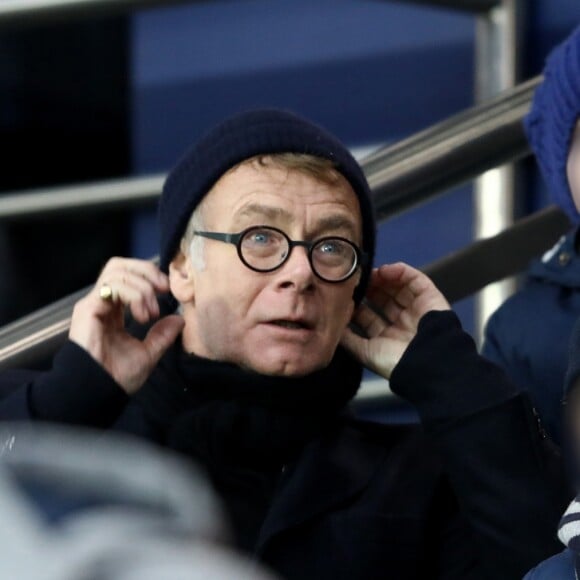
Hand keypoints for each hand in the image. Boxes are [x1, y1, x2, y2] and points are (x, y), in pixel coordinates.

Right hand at [69, 258, 184, 393]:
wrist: (99, 391)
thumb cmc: (117, 377)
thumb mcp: (148, 354)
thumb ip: (162, 336)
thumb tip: (179, 319)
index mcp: (113, 311)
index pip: (128, 277)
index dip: (149, 277)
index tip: (167, 290)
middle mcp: (102, 304)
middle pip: (120, 266)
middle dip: (146, 271)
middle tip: (163, 288)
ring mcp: (93, 304)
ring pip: (117, 272)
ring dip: (142, 287)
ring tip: (150, 312)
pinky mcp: (88, 309)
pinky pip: (111, 286)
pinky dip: (133, 295)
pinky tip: (142, 315)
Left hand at [341, 263, 449, 378]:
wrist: (427, 362)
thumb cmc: (394, 361)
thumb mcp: (365, 352)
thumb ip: (348, 338)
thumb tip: (332, 325)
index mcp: (387, 339)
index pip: (369, 316)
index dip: (357, 304)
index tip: (344, 295)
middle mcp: (402, 324)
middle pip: (383, 299)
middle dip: (368, 289)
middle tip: (356, 280)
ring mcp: (417, 310)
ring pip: (398, 287)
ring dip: (383, 278)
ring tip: (370, 273)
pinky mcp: (430, 297)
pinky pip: (416, 280)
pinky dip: (401, 272)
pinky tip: (386, 271)